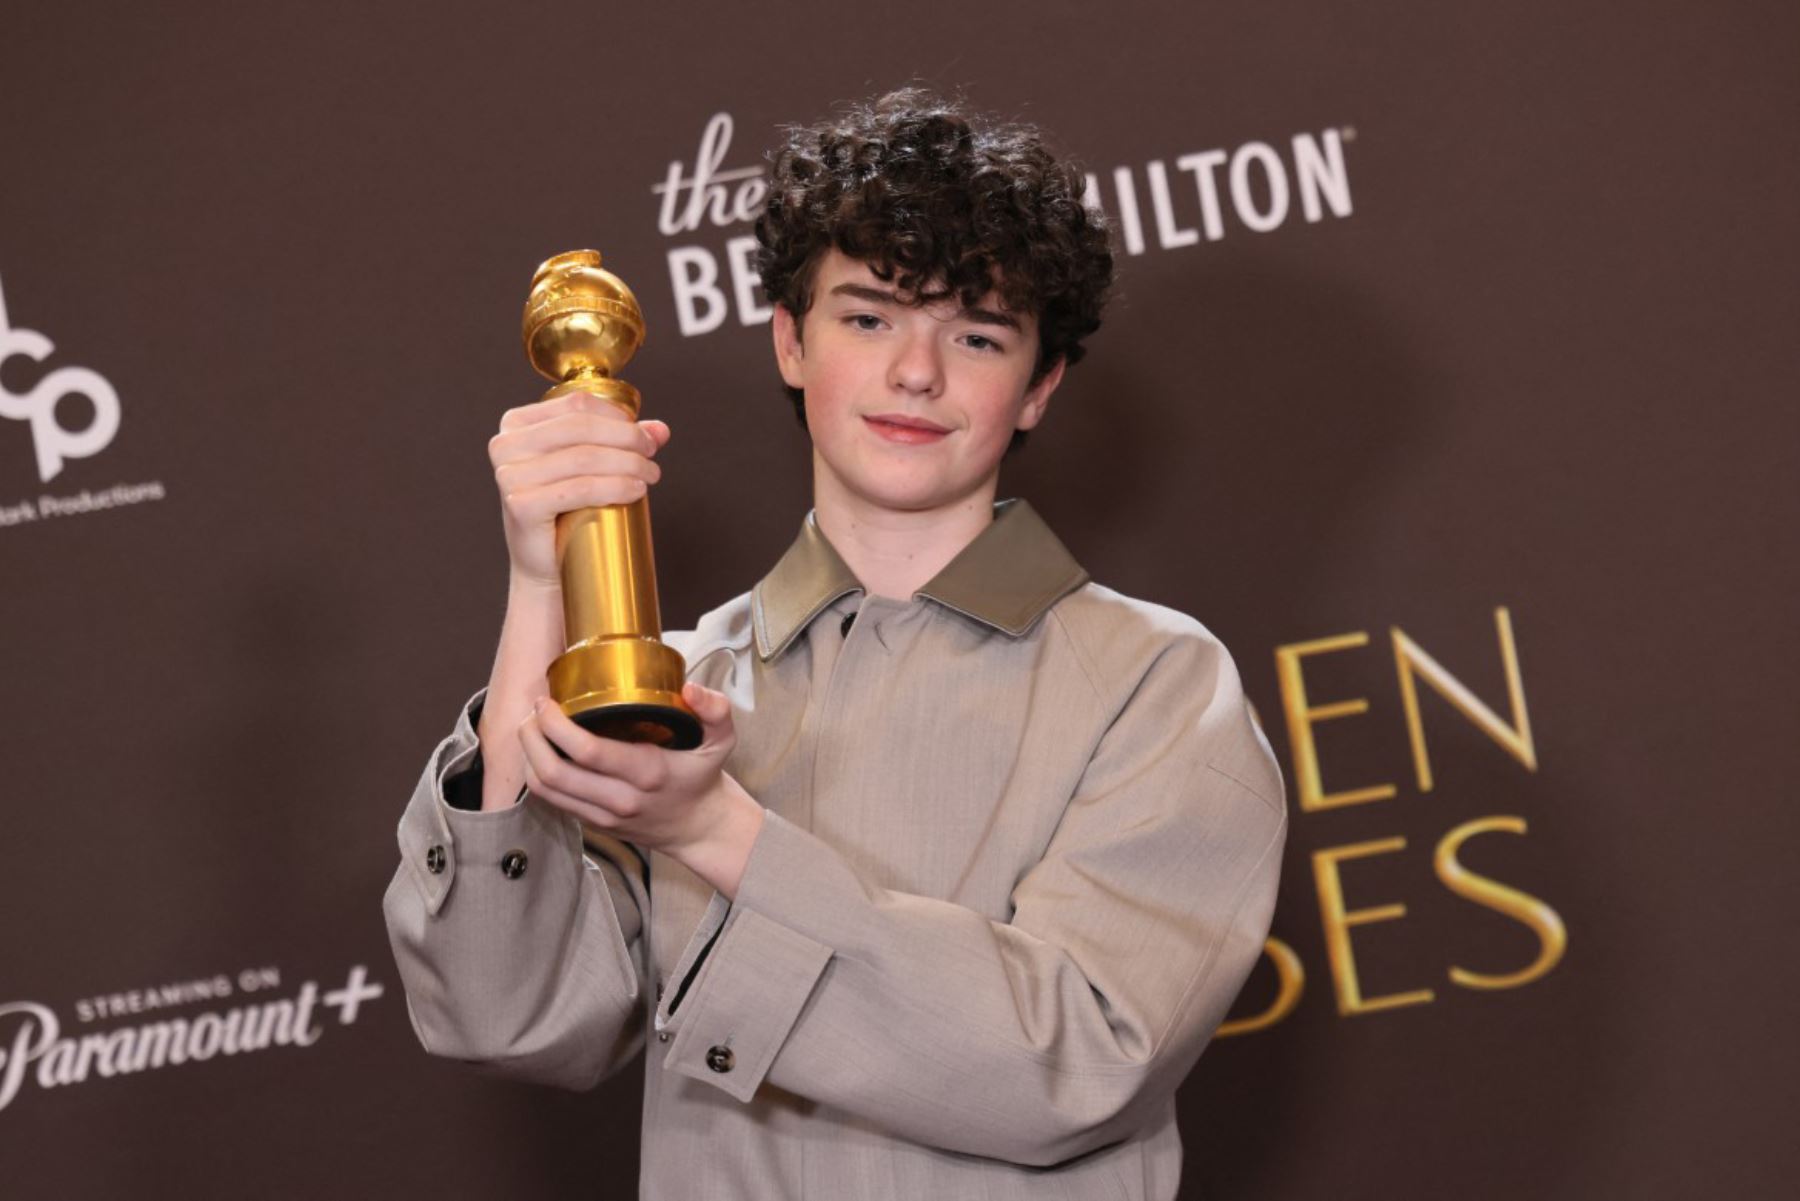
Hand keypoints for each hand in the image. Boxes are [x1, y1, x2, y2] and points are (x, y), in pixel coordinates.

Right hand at [488, 390, 670, 588]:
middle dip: (626, 438)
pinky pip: (580, 488)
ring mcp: (509, 476)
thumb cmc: (565, 513)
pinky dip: (615, 487)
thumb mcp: (589, 468)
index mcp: (515, 424)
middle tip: (651, 456)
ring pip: (584, 458)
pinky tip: (636, 490)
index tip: (644, 436)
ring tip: (650, 475)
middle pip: (581, 428)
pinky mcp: (521, 505)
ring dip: (628, 463)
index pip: (576, 404)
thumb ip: (621, 443)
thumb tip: (660, 430)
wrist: (544, 566)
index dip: (617, 416)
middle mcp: (505, 445)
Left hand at [516, 682, 765, 895]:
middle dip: (531, 737)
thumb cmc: (703, 777)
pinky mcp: (594, 825)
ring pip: (546, 790)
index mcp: (647, 772)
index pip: (587, 750)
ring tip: (531, 729)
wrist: (701, 828)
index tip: (547, 701)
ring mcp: (604, 815)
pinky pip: (553, 802)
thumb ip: (715, 710)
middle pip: (554, 772)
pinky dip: (537, 775)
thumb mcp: (722, 740)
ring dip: (528, 757)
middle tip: (532, 712)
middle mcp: (620, 798)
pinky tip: (541, 752)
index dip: (556, 724)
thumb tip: (692, 689)